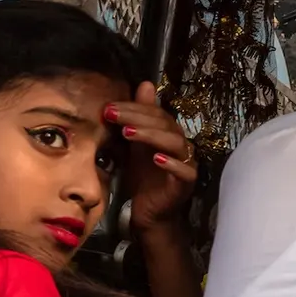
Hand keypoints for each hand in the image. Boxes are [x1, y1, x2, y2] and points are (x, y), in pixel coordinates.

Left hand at [107, 81, 196, 234]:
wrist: (150, 211)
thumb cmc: (143, 177)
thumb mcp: (135, 144)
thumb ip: (137, 119)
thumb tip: (143, 84)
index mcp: (168, 133)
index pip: (155, 113)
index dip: (134, 108)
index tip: (108, 107)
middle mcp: (180, 145)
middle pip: (165, 124)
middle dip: (137, 117)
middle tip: (113, 114)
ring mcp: (186, 163)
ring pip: (176, 143)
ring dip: (152, 136)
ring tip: (128, 133)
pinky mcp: (187, 183)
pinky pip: (185, 171)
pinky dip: (172, 164)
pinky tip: (156, 158)